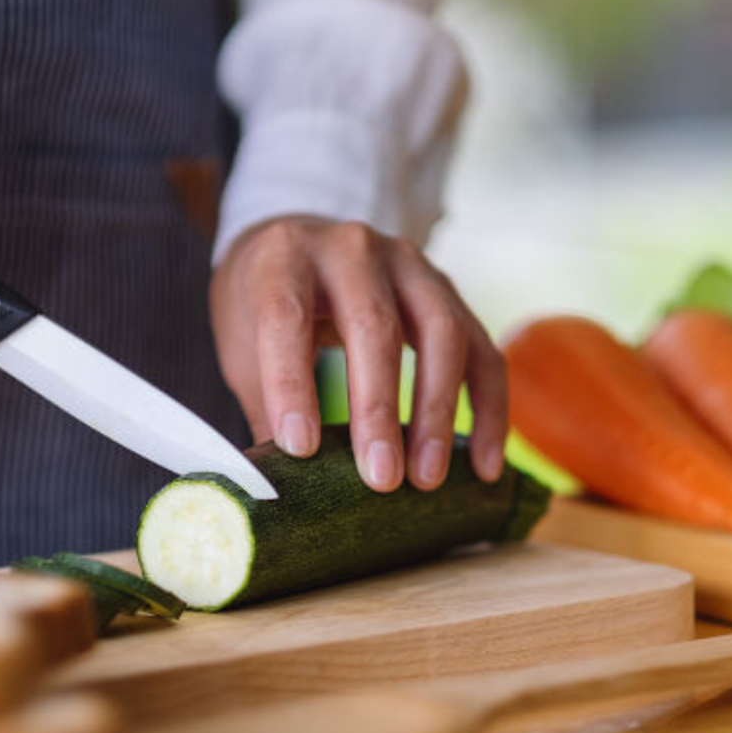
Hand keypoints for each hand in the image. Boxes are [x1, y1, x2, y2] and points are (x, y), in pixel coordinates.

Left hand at [210, 217, 506, 492]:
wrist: (302, 243)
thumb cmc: (264, 302)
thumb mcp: (243, 341)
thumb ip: (262, 405)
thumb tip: (275, 489)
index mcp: (284, 256)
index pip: (286, 318)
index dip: (292, 384)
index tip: (300, 449)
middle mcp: (352, 249)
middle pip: (373, 325)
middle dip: (377, 408)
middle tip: (380, 478)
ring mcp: (410, 266)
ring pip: (440, 333)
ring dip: (438, 412)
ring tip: (427, 478)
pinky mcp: (450, 294)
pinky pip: (482, 352)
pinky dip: (488, 411)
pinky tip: (483, 467)